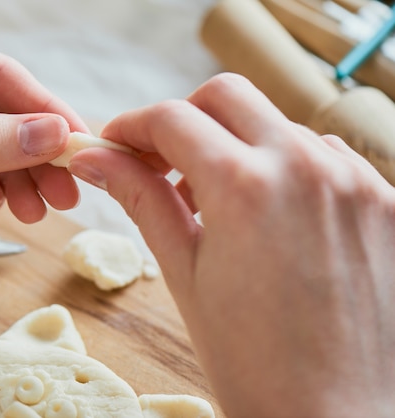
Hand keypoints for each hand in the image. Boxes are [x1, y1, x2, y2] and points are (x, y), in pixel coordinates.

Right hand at [69, 73, 394, 416]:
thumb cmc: (253, 364)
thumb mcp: (184, 274)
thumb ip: (142, 200)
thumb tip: (97, 159)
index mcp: (244, 187)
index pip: (172, 120)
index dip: (131, 127)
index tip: (115, 146)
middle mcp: (306, 168)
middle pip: (226, 96)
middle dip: (183, 120)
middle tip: (162, 164)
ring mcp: (354, 181)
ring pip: (278, 124)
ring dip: (237, 145)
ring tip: (219, 202)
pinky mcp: (385, 201)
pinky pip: (326, 157)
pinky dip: (287, 169)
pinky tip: (273, 215)